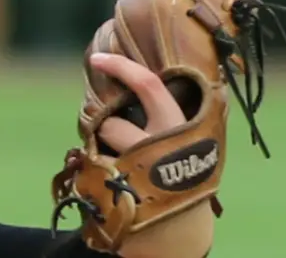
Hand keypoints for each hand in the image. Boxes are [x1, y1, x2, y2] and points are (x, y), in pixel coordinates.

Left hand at [89, 52, 215, 257]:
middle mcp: (162, 147)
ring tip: (123, 165)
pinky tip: (115, 182)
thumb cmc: (182, 174)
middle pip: (112, 123)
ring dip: (106, 151)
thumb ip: (173, 111)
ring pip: (104, 145)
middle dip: (107, 127)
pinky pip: (94, 168)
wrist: (180, 228)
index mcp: (182, 126)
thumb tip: (157, 72)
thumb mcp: (191, 140)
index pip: (149, 85)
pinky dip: (97, 171)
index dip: (121, 67)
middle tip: (118, 140)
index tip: (96, 58)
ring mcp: (142, 171)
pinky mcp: (122, 193)